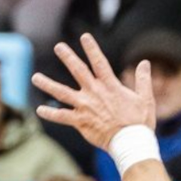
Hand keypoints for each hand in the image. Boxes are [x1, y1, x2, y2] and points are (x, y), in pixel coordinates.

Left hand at [33, 34, 156, 149]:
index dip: (92, 49)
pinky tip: (40, 110)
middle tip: (58, 47)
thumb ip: (143, 79)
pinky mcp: (80, 121)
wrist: (131, 142)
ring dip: (48, 84)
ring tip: (35, 77)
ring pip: (62, 93)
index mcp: (110, 86)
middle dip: (68, 57)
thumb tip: (145, 62)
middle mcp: (95, 93)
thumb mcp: (146, 98)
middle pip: (78, 71)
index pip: (99, 62)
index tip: (84, 37)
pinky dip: (50, 114)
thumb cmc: (140, 122)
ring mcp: (85, 107)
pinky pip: (62, 116)